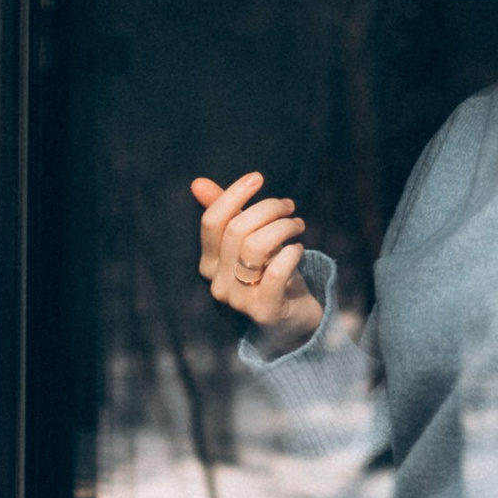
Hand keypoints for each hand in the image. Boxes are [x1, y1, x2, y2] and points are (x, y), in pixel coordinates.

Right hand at [192, 169, 321, 340]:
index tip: (257, 178)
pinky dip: (292, 253)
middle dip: (267, 209)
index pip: (212, 222)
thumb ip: (226, 213)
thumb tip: (197, 183)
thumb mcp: (248, 241)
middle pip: (237, 230)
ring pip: (256, 247)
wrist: (293, 320)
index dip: (232, 195)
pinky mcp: (264, 311)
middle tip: (289, 206)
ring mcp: (238, 300)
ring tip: (297, 225)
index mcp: (209, 263)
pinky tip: (299, 249)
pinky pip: (276, 272)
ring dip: (283, 227)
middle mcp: (217, 282)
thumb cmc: (270, 274)